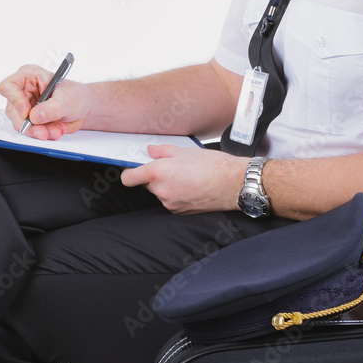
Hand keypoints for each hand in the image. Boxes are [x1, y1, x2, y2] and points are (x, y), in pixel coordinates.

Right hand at [0, 64, 90, 140]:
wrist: (84, 108)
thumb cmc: (76, 95)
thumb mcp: (66, 99)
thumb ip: (51, 108)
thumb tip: (35, 116)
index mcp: (29, 76)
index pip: (9, 86)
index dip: (15, 99)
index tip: (26, 112)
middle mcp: (24, 91)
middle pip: (12, 110)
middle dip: (28, 124)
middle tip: (42, 131)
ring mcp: (26, 107)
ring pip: (20, 124)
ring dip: (38, 131)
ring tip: (56, 130)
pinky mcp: (31, 121)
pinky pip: (30, 132)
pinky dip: (43, 134)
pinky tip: (56, 130)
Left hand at [121, 145, 244, 213]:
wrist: (234, 184)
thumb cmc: (214, 166)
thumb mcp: (185, 151)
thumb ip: (163, 151)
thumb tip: (151, 151)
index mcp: (159, 172)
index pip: (129, 178)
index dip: (129, 173)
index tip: (132, 169)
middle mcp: (162, 190)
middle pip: (146, 184)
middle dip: (153, 176)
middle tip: (170, 167)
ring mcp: (170, 203)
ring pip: (159, 193)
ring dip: (166, 185)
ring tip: (185, 176)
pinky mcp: (180, 211)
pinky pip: (170, 201)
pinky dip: (175, 194)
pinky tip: (190, 186)